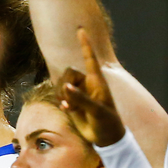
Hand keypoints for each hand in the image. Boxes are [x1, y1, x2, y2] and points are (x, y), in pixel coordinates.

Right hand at [58, 29, 125, 146]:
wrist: (105, 137)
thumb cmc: (107, 122)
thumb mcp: (97, 111)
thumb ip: (81, 99)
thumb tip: (66, 88)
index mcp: (96, 81)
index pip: (90, 58)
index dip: (85, 44)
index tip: (81, 29)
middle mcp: (86, 84)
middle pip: (68, 73)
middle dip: (64, 84)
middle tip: (68, 98)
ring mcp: (78, 92)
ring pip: (61, 84)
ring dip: (62, 95)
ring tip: (70, 107)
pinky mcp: (71, 102)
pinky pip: (60, 95)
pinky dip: (61, 101)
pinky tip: (68, 110)